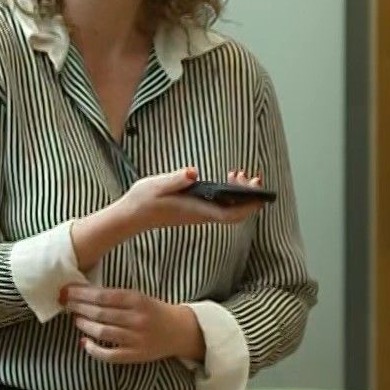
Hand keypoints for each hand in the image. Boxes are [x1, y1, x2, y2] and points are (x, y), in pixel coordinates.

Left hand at [61, 284, 203, 364]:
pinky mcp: (136, 355)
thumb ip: (115, 296)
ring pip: (103, 332)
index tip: (67, 291)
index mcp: (137, 300)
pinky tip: (84, 342)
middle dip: (79, 307)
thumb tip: (83, 293)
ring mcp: (136, 339)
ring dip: (84, 325)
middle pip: (100, 313)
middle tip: (66, 303)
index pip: (103, 296)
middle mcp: (137, 319)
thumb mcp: (139, 296)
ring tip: (76, 319)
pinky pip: (110, 355)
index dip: (82, 294)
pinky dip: (94, 350)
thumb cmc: (153, 310)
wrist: (180, 331)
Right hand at [71, 168, 264, 266]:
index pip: (231, 214)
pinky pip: (221, 206)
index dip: (249, 205)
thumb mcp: (156, 185)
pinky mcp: (196, 210)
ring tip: (239, 174)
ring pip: (229, 209)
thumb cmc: (143, 200)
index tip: (258, 190)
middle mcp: (201, 214)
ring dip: (240, 195)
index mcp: (196, 210)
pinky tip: (225, 180)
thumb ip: (175, 179)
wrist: (131, 216)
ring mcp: (200, 214)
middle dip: (250, 197)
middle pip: (235, 212)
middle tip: (252, 177)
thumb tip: (193, 172)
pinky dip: (229, 194)